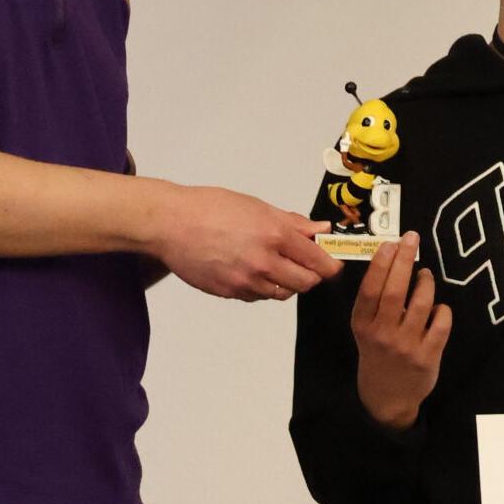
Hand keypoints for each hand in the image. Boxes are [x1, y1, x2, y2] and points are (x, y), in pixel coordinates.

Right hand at [152, 185, 343, 301]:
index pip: (318, 261)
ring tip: (273, 265)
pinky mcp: (230, 292)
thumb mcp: (257, 207)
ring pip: (282, 293)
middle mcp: (263, 261)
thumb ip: (292, 222)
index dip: (330, 265)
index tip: (332, 264)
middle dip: (310, 276)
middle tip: (305, 265)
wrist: (171, 224)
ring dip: (285, 283)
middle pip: (306, 284)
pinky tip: (251, 270)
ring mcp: (246, 281)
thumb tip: (320, 229)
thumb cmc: (210, 209)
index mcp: (274, 235)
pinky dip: (261, 287)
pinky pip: (257, 296)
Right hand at [352, 233, 451, 428]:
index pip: (370, 289)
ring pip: (422, 303)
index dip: (381, 264)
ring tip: (425, 275)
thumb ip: (374, 302)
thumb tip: (391, 260)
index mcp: (363, 326)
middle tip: (412, 239)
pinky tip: (438, 308)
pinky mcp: (428, 356)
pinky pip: (441, 323)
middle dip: (404, 260)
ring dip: (426, 282)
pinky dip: (442, 309)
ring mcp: (406, 346)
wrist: (387, 398)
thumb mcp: (365, 330)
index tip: (391, 243)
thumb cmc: (376, 354)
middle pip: (394, 291)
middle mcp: (382, 335)